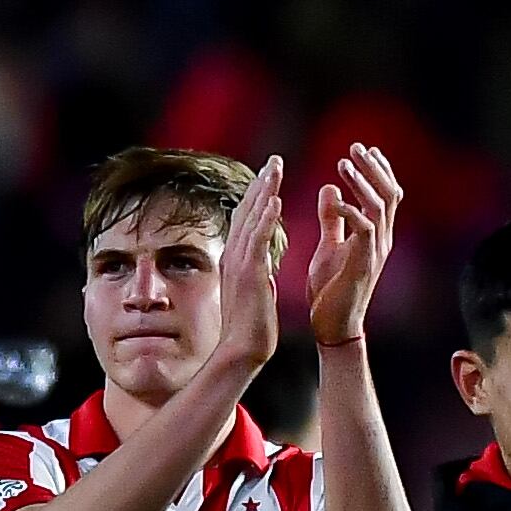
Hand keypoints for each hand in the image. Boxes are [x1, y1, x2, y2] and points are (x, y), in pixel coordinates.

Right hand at [207, 157, 286, 380]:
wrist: (243, 350)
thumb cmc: (252, 326)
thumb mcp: (254, 291)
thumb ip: (256, 273)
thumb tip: (263, 266)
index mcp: (238, 259)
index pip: (248, 220)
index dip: (258, 196)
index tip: (270, 175)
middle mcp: (235, 256)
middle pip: (247, 211)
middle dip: (261, 184)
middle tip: (274, 160)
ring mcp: (240, 264)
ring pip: (251, 219)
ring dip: (263, 192)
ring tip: (275, 168)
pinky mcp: (250, 275)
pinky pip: (258, 242)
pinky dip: (265, 220)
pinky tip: (274, 201)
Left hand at [302, 143, 403, 348]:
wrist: (333, 325)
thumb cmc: (330, 288)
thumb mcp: (329, 246)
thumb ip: (332, 218)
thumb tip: (330, 188)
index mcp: (374, 234)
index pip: (385, 194)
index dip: (378, 170)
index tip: (363, 149)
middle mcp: (382, 239)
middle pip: (388, 194)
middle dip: (373, 168)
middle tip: (355, 147)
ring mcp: (376, 251)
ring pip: (379, 207)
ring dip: (361, 182)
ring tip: (343, 163)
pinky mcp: (364, 262)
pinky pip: (364, 228)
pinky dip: (350, 210)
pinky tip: (334, 199)